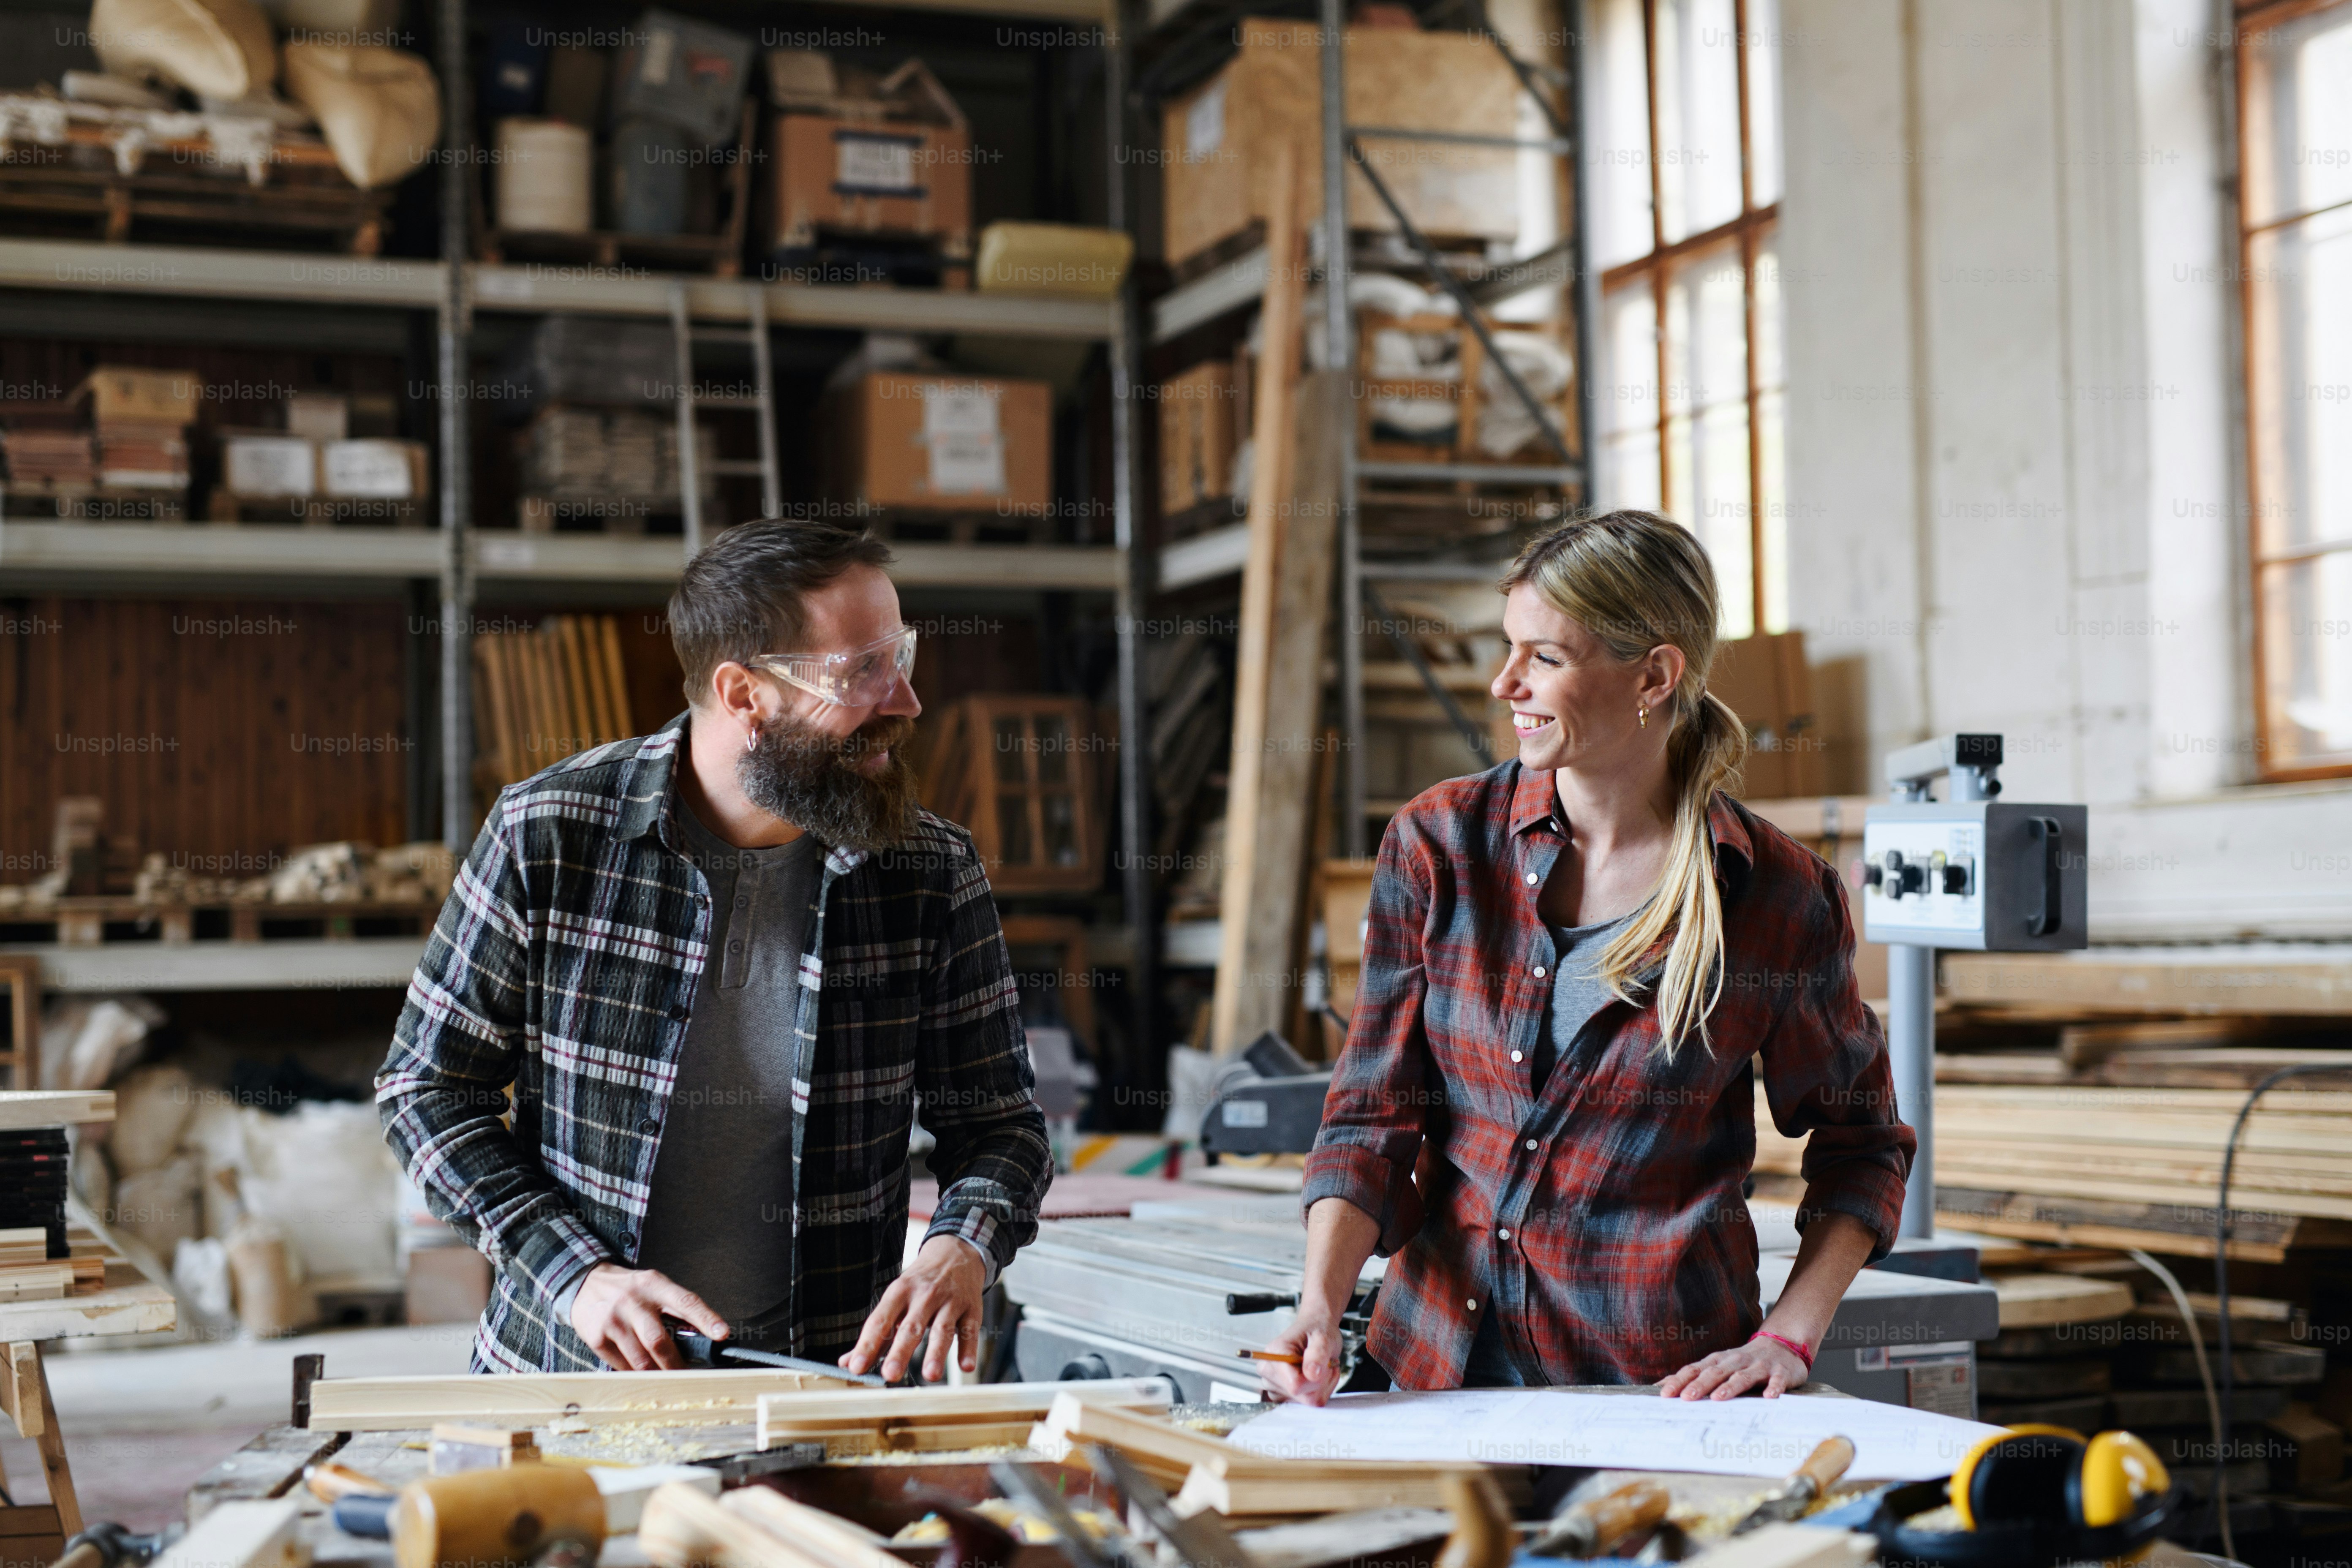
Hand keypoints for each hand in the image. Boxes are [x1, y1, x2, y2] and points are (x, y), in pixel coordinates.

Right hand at [569, 1263, 727, 1370]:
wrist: (586, 1283)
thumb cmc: (628, 1289)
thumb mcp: (654, 1287)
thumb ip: (675, 1308)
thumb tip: (701, 1336)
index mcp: (654, 1285)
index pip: (686, 1302)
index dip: (706, 1318)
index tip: (722, 1333)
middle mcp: (633, 1301)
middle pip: (659, 1341)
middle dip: (676, 1364)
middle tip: (687, 1376)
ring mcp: (613, 1320)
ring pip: (640, 1360)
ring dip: (656, 1374)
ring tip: (665, 1378)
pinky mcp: (596, 1337)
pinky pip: (621, 1365)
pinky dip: (634, 1373)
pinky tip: (639, 1371)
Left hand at [841, 1236, 985, 1382]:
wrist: (955, 1252)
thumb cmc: (919, 1283)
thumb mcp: (895, 1299)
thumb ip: (875, 1333)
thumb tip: (847, 1363)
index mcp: (899, 1292)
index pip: (880, 1321)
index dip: (867, 1345)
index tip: (857, 1368)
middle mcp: (924, 1295)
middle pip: (910, 1327)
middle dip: (900, 1351)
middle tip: (890, 1375)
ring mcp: (950, 1301)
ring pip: (942, 1329)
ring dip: (936, 1353)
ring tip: (930, 1375)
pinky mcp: (972, 1308)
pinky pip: (971, 1330)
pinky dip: (969, 1348)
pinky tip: (965, 1366)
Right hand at [1258, 1302, 1348, 1406]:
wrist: (1315, 1332)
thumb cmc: (1316, 1331)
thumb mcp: (1322, 1336)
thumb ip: (1318, 1354)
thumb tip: (1312, 1374)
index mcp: (1274, 1354)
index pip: (1294, 1384)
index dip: (1314, 1378)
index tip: (1321, 1362)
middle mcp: (1269, 1372)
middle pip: (1300, 1394)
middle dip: (1319, 1381)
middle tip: (1323, 1361)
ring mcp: (1275, 1385)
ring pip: (1306, 1400)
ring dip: (1321, 1385)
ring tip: (1320, 1366)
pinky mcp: (1284, 1395)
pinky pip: (1309, 1403)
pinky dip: (1320, 1390)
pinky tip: (1318, 1375)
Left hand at [1658, 1333, 1809, 1399]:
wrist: (1781, 1346)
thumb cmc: (1742, 1362)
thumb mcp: (1718, 1366)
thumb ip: (1694, 1377)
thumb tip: (1662, 1386)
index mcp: (1718, 1361)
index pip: (1695, 1370)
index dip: (1679, 1381)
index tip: (1664, 1393)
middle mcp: (1735, 1361)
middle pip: (1715, 1373)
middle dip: (1700, 1385)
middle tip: (1686, 1398)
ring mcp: (1758, 1366)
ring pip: (1742, 1376)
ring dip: (1730, 1387)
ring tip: (1718, 1397)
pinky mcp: (1780, 1372)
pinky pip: (1777, 1380)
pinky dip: (1773, 1388)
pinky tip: (1769, 1397)